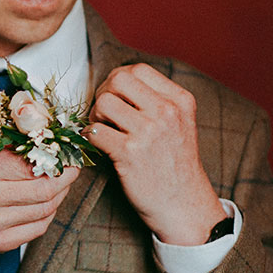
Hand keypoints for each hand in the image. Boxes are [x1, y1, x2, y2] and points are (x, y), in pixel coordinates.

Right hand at [0, 149, 79, 272]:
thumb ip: (4, 142)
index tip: (66, 154)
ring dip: (59, 197)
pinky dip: (47, 216)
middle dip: (65, 179)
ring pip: (44, 210)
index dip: (56, 158)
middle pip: (43, 189)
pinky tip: (44, 206)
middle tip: (71, 171)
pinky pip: (36, 230)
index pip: (31, 162)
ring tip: (59, 187)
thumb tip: (41, 131)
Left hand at [86, 63, 225, 244]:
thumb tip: (114, 82)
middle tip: (104, 113)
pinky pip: (95, 132)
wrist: (183, 203)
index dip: (118, 79)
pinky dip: (90, 137)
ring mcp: (148, 132)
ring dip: (95, 116)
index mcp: (180, 100)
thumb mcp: (179, 123)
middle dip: (103, 93)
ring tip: (103, 130)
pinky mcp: (130, 153)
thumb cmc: (174, 163)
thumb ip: (156, 100)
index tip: (115, 96)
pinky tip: (99, 145)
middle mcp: (166, 112)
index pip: (138, 69)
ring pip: (103, 103)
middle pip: (118, 79)